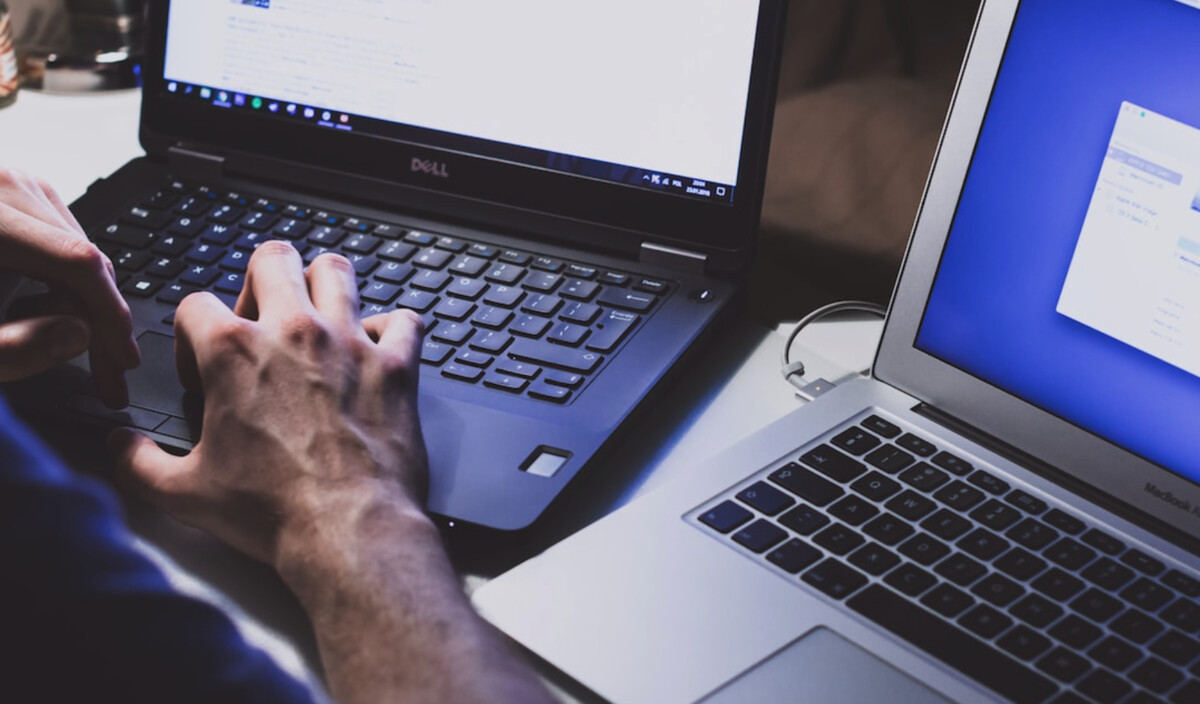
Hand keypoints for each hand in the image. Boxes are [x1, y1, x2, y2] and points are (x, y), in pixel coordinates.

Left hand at [0, 170, 139, 405]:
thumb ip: (14, 347)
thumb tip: (79, 336)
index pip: (77, 263)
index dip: (110, 317)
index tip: (122, 361)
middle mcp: (2, 186)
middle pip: (85, 257)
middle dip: (103, 321)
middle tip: (110, 375)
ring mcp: (9, 185)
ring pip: (79, 252)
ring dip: (86, 305)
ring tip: (75, 351)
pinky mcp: (11, 195)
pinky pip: (60, 243)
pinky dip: (65, 284)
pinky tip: (53, 316)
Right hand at [108, 242, 428, 563]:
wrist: (348, 531)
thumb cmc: (273, 512)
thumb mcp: (183, 493)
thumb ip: (138, 462)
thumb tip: (120, 445)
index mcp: (232, 352)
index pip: (195, 304)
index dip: (190, 333)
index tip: (201, 367)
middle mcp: (293, 332)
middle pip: (272, 258)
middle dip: (260, 280)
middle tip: (261, 318)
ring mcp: (349, 343)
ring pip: (337, 270)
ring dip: (325, 286)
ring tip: (318, 315)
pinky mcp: (396, 365)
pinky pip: (404, 319)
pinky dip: (392, 329)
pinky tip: (378, 349)